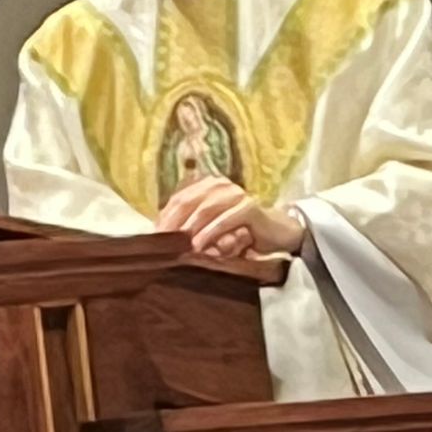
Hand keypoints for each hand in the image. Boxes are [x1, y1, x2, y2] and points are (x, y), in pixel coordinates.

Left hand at [156, 176, 304, 257]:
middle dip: (173, 223)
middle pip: (188, 201)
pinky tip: (200, 246)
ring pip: (205, 210)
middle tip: (163, 243)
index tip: (154, 236)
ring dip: (191, 229)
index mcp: (206, 184)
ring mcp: (235, 193)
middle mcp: (219, 184)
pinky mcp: (249, 207)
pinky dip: (210, 233)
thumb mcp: (212, 227)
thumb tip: (162, 236)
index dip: (165, 217)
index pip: (179, 199)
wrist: (278, 233)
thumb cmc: (240, 231)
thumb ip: (192, 225)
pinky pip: (225, 220)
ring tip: (180, 247)